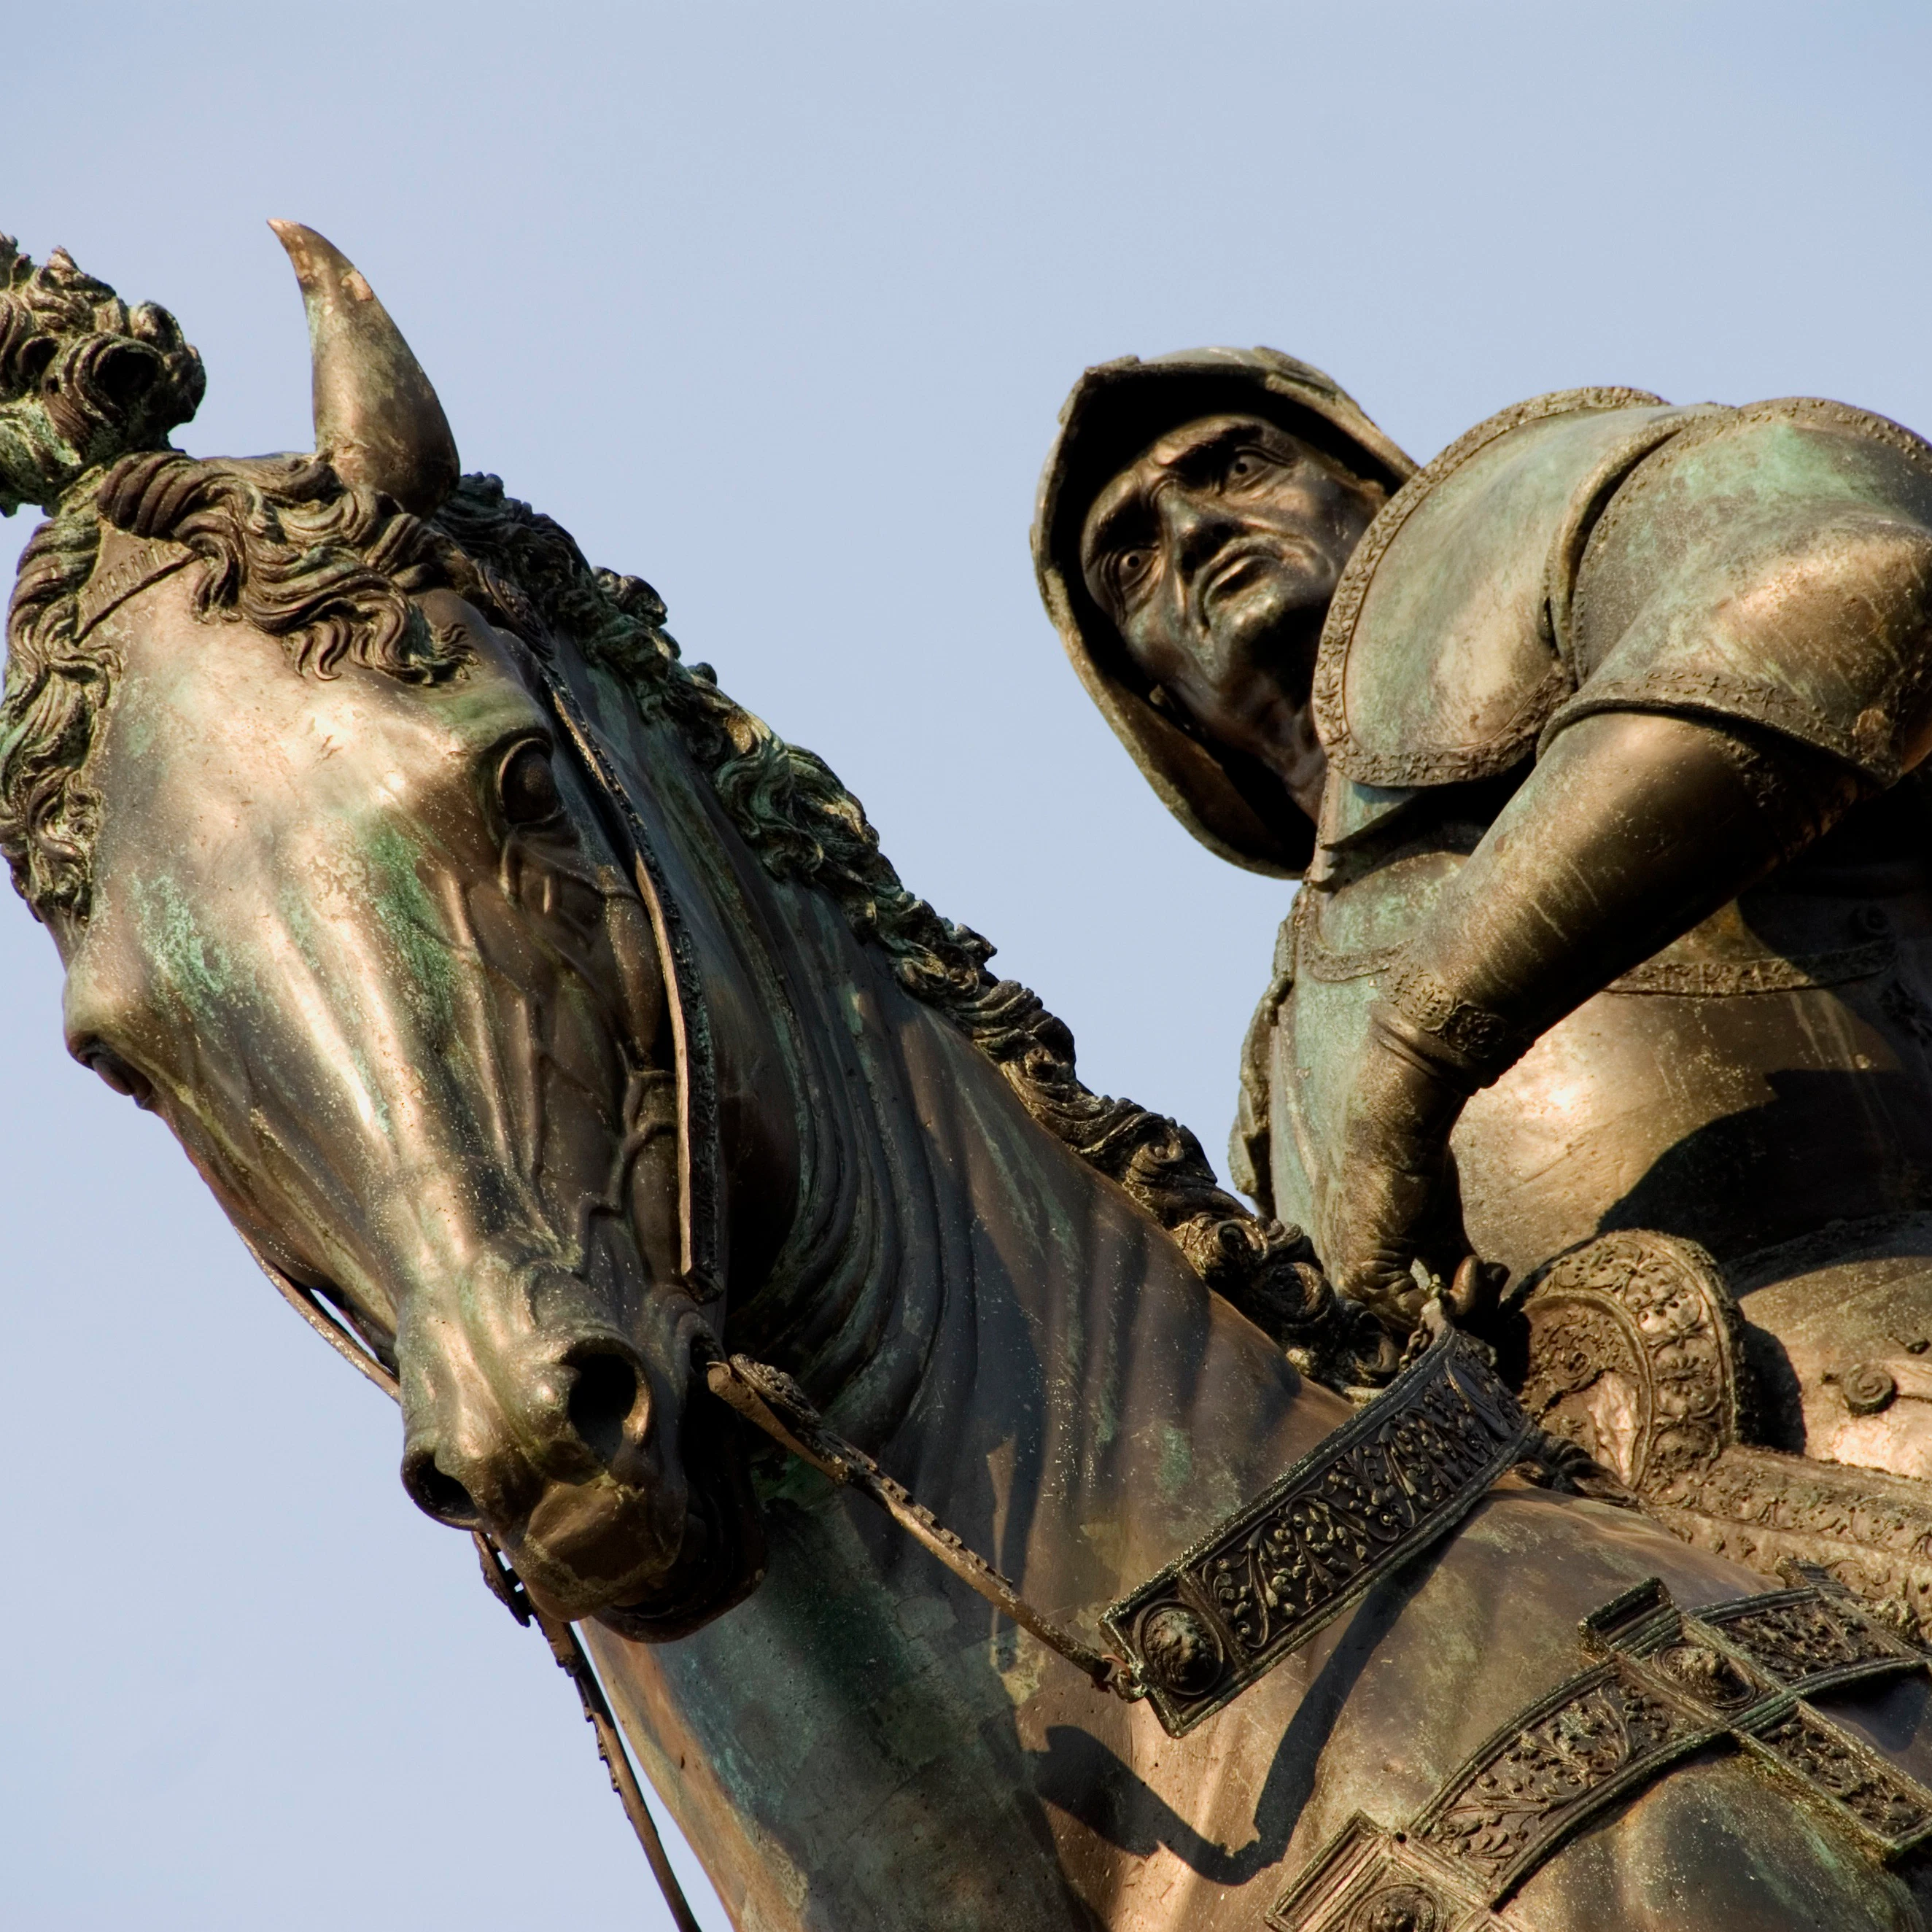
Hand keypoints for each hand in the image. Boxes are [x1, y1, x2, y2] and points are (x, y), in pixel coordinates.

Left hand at [1321, 1016, 1476, 1330]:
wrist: (1392, 1128)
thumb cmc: (1409, 1165)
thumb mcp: (1434, 1224)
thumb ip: (1444, 1262)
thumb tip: (1478, 1291)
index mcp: (1350, 1264)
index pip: (1395, 1311)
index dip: (1444, 1305)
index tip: (1479, 1276)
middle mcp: (1341, 1277)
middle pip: (1404, 1323)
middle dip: (1457, 1312)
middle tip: (1488, 1283)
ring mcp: (1348, 1279)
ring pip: (1413, 1323)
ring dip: (1463, 1305)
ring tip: (1480, 1271)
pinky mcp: (1365, 1275)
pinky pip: (1419, 1313)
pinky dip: (1458, 1299)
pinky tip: (1473, 1268)